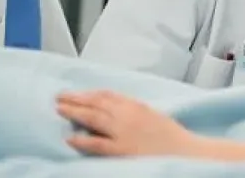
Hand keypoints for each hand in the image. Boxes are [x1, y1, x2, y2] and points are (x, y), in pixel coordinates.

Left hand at [56, 90, 198, 157]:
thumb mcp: (153, 115)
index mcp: (136, 106)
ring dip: (75, 112)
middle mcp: (128, 115)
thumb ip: (135, 111)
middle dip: (77, 99)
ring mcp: (123, 132)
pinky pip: (97, 144)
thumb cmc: (172, 137)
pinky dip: (83, 141)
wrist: (184, 151)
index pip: (108, 95)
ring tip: (59, 109)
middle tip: (59, 96)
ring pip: (93, 118)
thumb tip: (117, 108)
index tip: (77, 92)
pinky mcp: (121, 149)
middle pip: (97, 103)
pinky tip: (70, 139)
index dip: (90, 93)